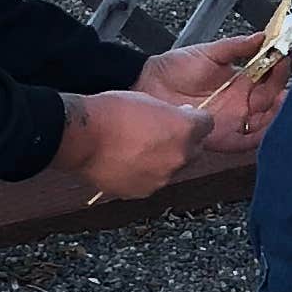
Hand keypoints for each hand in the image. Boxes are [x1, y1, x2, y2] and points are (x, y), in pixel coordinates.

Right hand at [57, 88, 211, 200]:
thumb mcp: (147, 100)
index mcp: (185, 129)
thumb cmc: (111, 112)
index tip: (183, 117)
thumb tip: (177, 120)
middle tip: (161, 134)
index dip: (194, 120)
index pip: (207, 125)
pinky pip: (152, 182)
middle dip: (184, 142)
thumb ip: (170, 114)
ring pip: (173, 169)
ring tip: (138, 148)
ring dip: (164, 160)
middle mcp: (180, 157)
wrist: (83, 136)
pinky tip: (127, 161)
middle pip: (195, 151)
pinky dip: (145, 174)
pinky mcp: (144, 191)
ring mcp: (163, 177)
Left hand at [140, 35, 290, 152]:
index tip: (287, 53)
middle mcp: (241, 102)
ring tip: (286, 100)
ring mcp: (234, 120)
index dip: (280, 66)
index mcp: (240, 80)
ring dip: (279, 113)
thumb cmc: (173, 70)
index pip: (269, 75)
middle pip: (272, 99)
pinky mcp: (224, 137)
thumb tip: (263, 36)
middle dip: (285, 89)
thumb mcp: (208, 52)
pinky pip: (249, 141)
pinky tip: (271, 125)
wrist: (148, 87)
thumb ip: (236, 47)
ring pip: (266, 120)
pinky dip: (262, 136)